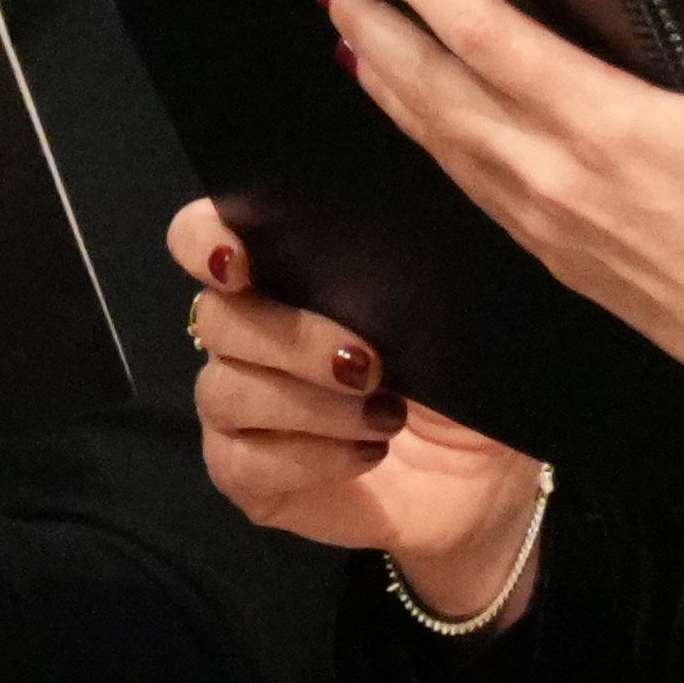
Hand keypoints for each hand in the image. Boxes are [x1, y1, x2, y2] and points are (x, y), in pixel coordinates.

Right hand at [161, 196, 553, 615]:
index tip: (240, 261)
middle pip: (217, 318)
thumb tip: (388, 206)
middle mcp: (245, 334)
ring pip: (225, 391)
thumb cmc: (456, 368)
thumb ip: (402, 255)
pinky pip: (244, 463)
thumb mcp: (442, 305)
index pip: (201, 237)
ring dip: (309, 404)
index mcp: (279, 275)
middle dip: (293, 339)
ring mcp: (236, 409)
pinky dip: (312, 458)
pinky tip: (369, 453)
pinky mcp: (244, 476)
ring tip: (388, 417)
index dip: (204, 241)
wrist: (483, 472)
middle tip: (368, 363)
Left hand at [328, 0, 683, 481]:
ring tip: (348, 32)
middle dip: (378, 27)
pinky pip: (470, 185)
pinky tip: (413, 119)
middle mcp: (562, 177)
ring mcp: (551, 223)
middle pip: (438, 91)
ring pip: (442, 142)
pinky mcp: (557, 257)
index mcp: (612, 129)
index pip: (490, 40)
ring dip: (387, 84)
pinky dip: (428, 141)